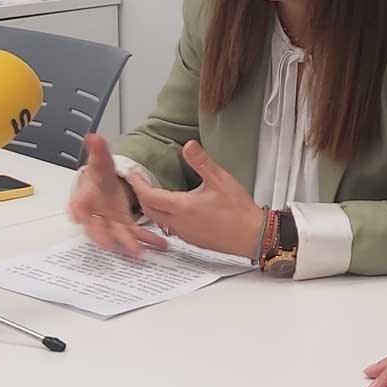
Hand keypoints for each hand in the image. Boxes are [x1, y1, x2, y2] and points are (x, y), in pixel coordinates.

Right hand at [68, 134, 167, 258]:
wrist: (106, 189)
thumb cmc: (100, 179)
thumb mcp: (101, 163)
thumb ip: (98, 151)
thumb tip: (94, 136)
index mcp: (84, 200)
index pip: (77, 206)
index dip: (77, 211)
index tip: (78, 216)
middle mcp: (95, 216)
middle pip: (96, 228)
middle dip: (102, 237)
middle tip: (108, 245)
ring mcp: (111, 225)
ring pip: (118, 236)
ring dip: (128, 244)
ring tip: (139, 252)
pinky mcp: (126, 229)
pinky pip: (137, 236)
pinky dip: (149, 240)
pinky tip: (161, 245)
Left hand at [122, 140, 262, 257]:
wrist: (252, 236)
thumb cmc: (238, 210)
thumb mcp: (220, 179)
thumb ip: (201, 162)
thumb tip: (189, 146)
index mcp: (182, 207)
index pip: (150, 196)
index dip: (139, 184)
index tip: (133, 175)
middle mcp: (179, 223)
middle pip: (149, 210)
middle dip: (142, 196)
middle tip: (140, 184)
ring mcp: (185, 234)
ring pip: (159, 221)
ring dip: (152, 208)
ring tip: (153, 196)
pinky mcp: (193, 240)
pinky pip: (171, 229)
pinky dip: (164, 218)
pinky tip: (174, 211)